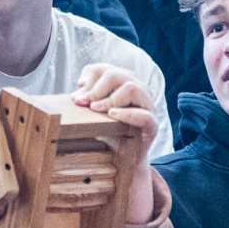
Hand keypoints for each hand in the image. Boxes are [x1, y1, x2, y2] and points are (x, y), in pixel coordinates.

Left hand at [72, 63, 160, 224]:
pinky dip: (127, 114)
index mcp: (123, 81)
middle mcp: (138, 89)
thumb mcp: (93, 113)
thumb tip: (76, 92)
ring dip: (109, 98)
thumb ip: (87, 100)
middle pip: (117, 74)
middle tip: (81, 103)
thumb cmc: (108, 132)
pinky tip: (112, 115)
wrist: (125, 159)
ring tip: (95, 110)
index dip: (89, 77)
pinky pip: (144, 115)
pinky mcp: (152, 126)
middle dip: (96, 88)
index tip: (76, 93)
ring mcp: (148, 106)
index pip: (105, 68)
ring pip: (132, 88)